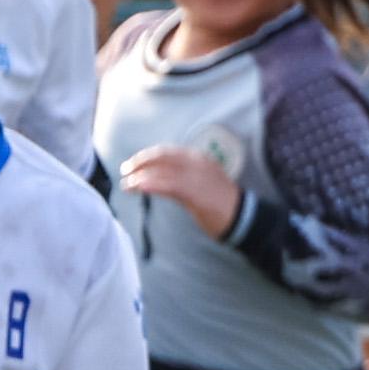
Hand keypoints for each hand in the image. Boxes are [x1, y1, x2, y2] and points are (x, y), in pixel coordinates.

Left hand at [130, 145, 244, 237]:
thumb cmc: (223, 203)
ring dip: (139, 178)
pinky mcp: (194, 193)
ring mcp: (197, 178)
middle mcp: (198, 164)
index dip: (148, 156)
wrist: (243, 217)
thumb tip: (161, 177)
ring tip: (127, 185)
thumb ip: (186, 176)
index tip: (134, 163)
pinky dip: (150, 185)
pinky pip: (167, 186)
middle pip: (162, 158)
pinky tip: (138, 188)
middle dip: (140, 163)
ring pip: (161, 172)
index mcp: (201, 159)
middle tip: (125, 171)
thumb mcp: (205, 181)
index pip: (168, 152)